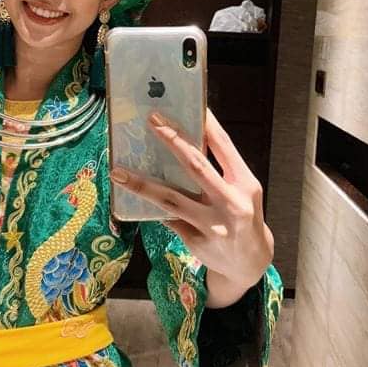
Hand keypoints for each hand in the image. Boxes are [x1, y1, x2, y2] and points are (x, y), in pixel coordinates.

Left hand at [110, 108, 273, 307]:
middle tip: (152, 121)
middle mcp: (231, 203)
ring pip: (171, 199)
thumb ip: (220, 171)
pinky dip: (151, 206)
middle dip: (172, 141)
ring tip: (117, 171)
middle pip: (196, 167)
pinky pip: (168, 218)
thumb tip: (183, 142)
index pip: (224, 146)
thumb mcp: (242, 191)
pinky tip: (131, 196)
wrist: (250, 262)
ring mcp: (213, 225)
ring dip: (142, 184)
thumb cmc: (243, 216)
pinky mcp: (196, 241)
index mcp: (245, 183)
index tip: (189, 104)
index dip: (207, 124)